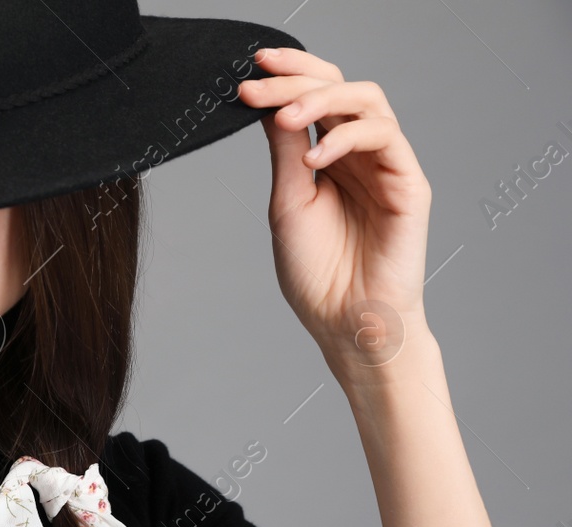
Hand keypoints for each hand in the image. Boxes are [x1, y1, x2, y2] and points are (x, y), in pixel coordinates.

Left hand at [239, 47, 434, 383]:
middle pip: (339, 87)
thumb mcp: (287, 204)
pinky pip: (384, 138)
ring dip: (320, 100)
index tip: (248, 71)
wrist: (346, 324)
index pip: (316, 97)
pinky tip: (313, 160)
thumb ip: (284, 152)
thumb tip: (269, 104)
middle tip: (256, 83)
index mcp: (330, 157)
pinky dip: (345, 140)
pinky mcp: (409, 183)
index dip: (287, 76)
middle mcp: (360, 154)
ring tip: (284, 117)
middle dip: (296, 79)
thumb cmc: (317, 275)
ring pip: (366, 101)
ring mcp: (387, 165)